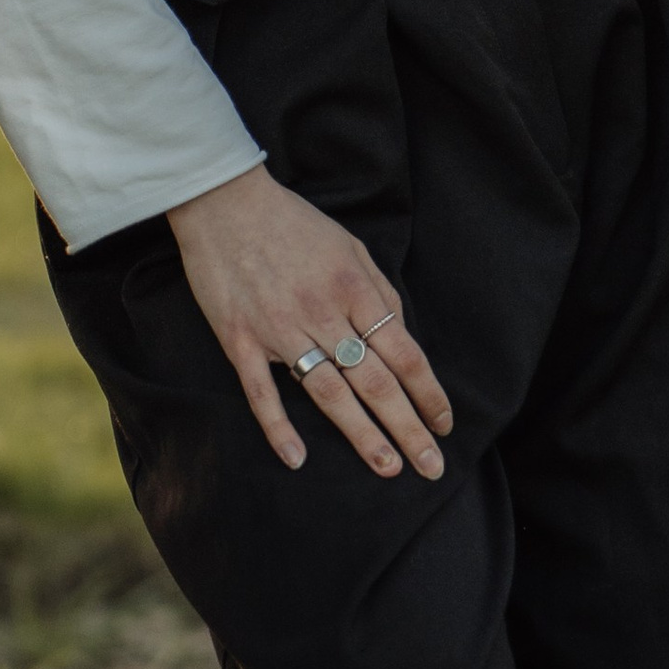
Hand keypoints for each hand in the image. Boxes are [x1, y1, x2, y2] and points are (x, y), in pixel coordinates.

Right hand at [167, 165, 452, 479]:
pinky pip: (261, 391)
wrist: (224, 202)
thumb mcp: (350, 246)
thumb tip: (402, 333)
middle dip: (408, 427)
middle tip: (432, 466)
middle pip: (375, 381)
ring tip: (388, 467)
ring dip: (361, 434)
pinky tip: (297, 458)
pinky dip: (278, 427)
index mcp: (354, 289)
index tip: (444, 424)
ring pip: (329, 393)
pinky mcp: (239, 339)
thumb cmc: (292, 224)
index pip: (404, 353)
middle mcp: (322, 313)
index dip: (428, 393)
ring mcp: (279, 329)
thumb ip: (379, 291)